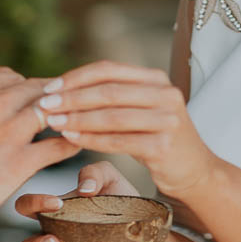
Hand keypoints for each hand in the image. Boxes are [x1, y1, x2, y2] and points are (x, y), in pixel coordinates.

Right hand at [0, 67, 73, 226]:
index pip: (10, 77)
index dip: (26, 87)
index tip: (34, 97)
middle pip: (35, 89)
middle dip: (51, 98)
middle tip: (64, 106)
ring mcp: (7, 132)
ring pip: (50, 110)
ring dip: (64, 115)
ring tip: (73, 123)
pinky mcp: (20, 162)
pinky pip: (59, 145)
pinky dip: (71, 143)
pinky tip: (75, 145)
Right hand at [16, 160, 141, 241]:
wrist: (146, 226)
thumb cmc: (118, 198)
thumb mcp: (109, 177)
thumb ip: (94, 173)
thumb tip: (85, 189)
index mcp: (56, 212)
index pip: (27, 207)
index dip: (32, 204)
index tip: (57, 203)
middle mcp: (60, 237)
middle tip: (54, 241)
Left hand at [34, 62, 215, 199]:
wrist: (195, 172)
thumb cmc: (156, 139)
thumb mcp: (140, 110)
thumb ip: (112, 96)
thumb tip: (61, 90)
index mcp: (156, 78)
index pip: (109, 69)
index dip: (76, 77)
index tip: (49, 87)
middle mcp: (166, 93)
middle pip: (108, 91)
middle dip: (72, 98)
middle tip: (45, 105)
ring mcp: (168, 119)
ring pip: (112, 116)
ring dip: (77, 119)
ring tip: (52, 123)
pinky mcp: (164, 146)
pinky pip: (118, 141)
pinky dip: (91, 139)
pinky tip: (70, 140)